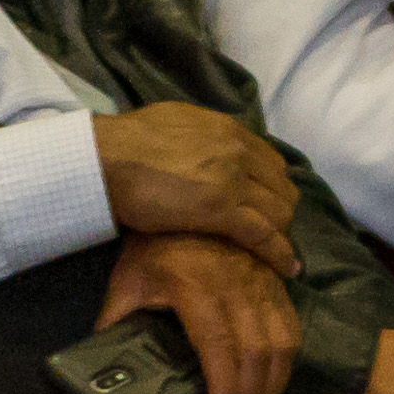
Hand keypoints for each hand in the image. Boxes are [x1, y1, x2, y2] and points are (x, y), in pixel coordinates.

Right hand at [93, 104, 297, 269]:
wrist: (105, 159)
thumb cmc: (126, 145)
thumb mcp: (175, 125)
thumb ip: (200, 137)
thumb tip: (200, 145)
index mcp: (227, 129)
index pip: (271, 161)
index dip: (272, 187)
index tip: (266, 205)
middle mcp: (238, 150)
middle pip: (281, 187)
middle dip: (279, 211)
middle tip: (268, 232)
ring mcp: (233, 179)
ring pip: (279, 211)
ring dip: (280, 233)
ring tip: (274, 253)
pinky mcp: (222, 210)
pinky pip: (264, 235)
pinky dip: (279, 253)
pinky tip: (288, 269)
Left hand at [104, 230, 296, 393]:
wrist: (186, 196)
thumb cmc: (153, 244)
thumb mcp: (128, 280)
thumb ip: (117, 320)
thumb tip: (102, 360)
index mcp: (196, 287)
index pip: (218, 345)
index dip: (225, 384)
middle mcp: (235, 284)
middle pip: (257, 349)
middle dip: (252, 392)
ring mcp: (259, 279)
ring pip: (281, 338)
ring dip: (275, 377)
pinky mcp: (273, 277)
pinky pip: (290, 320)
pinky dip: (288, 352)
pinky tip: (275, 371)